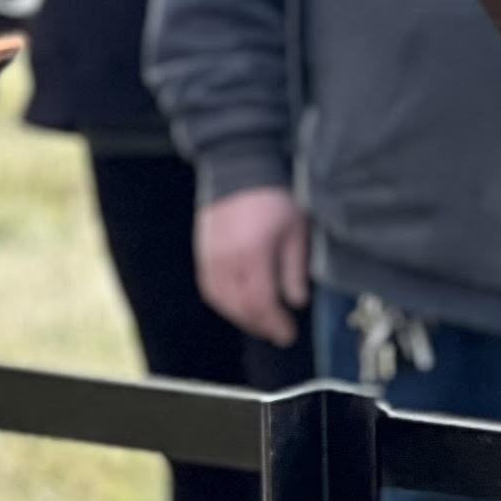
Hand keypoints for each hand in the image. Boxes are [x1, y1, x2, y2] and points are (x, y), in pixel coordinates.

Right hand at [196, 184, 311, 344]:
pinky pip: (210, 288)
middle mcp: (227, 259)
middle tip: (278, 332)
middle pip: (241, 307)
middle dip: (261, 324)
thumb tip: (297, 301)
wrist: (240, 166)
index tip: (287, 334)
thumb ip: (294, 268)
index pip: (261, 303)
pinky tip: (239, 304)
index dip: (275, 324)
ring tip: (261, 320)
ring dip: (242, 316)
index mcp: (253, 254)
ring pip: (222, 301)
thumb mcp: (295, 228)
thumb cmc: (272, 195)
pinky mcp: (203, 251)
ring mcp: (211, 256)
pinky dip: (225, 302)